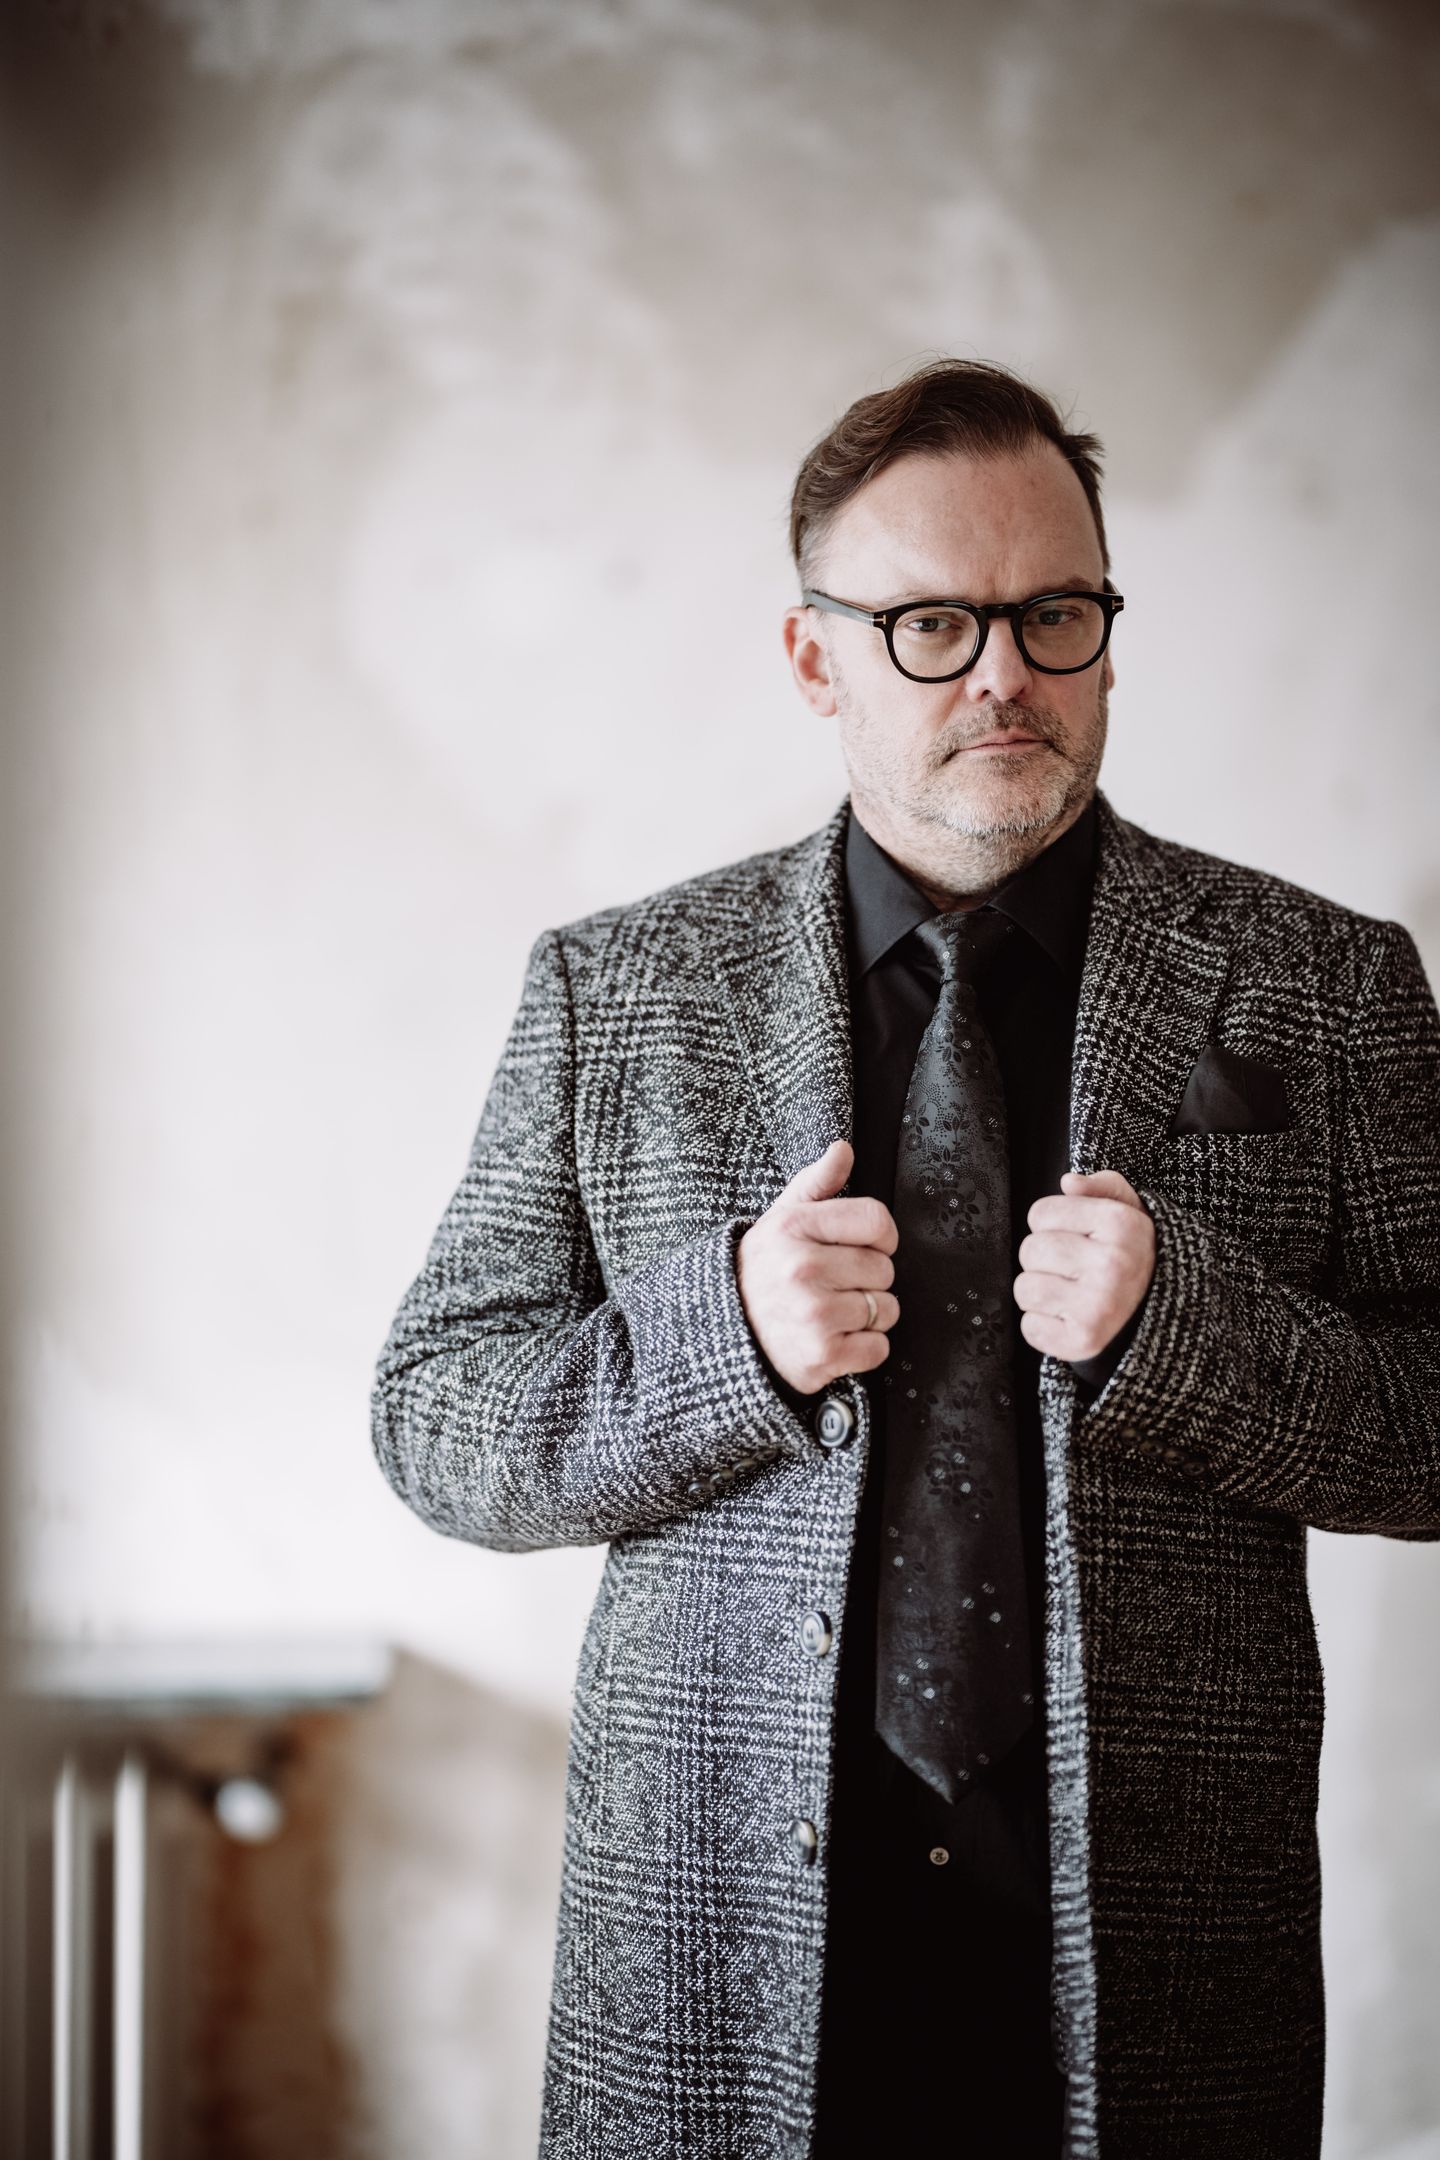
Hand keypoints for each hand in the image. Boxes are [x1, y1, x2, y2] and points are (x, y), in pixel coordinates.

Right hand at [736, 1139, 899, 1393]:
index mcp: (794, 1227)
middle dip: (868, 1279)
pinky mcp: (822, 1355)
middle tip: (835, 1284)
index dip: (879, 1236)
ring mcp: (812, 1314)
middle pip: (884, 1268)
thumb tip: (843, 1150)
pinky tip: (834, 1339)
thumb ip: (817, 1183)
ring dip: (868, 1316)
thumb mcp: (781, 1220)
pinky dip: (864, 1349)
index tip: (861, 1247)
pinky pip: (879, 1348)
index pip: (876, 1221)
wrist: (727, 1333)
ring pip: (886, 1309)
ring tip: (833, 1312)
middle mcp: (801, 1268)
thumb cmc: (763, 1272)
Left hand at [1013, 1168, 1154, 1362]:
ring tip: (1073, 1294)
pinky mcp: (1083, 1341)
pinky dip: (1045, 1327)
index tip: (1079, 1238)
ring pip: (1025, 1288)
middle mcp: (1112, 1265)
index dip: (1054, 1225)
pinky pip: (1030, 1327)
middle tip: (1075, 1270)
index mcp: (1122, 1225)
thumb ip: (1104, 1187)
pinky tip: (1071, 1320)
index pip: (1040, 1213)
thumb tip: (1069, 1182)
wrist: (1162, 1321)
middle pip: (1030, 1249)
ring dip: (1042, 1293)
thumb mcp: (1132, 1214)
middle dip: (1045, 1259)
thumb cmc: (1134, 1261)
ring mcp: (1098, 1306)